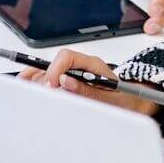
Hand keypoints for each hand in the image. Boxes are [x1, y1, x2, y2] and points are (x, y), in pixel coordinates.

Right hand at [21, 48, 159, 117]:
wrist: (131, 105)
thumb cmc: (124, 100)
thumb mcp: (110, 98)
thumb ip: (87, 91)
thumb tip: (65, 82)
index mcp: (92, 64)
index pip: (67, 57)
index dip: (55, 69)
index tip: (50, 85)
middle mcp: (80, 66)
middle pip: (52, 63)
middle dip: (41, 78)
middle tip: (38, 95)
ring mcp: (72, 74)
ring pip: (47, 72)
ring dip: (37, 83)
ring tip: (35, 97)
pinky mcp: (68, 83)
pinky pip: (48, 80)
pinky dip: (38, 86)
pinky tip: (31, 93)